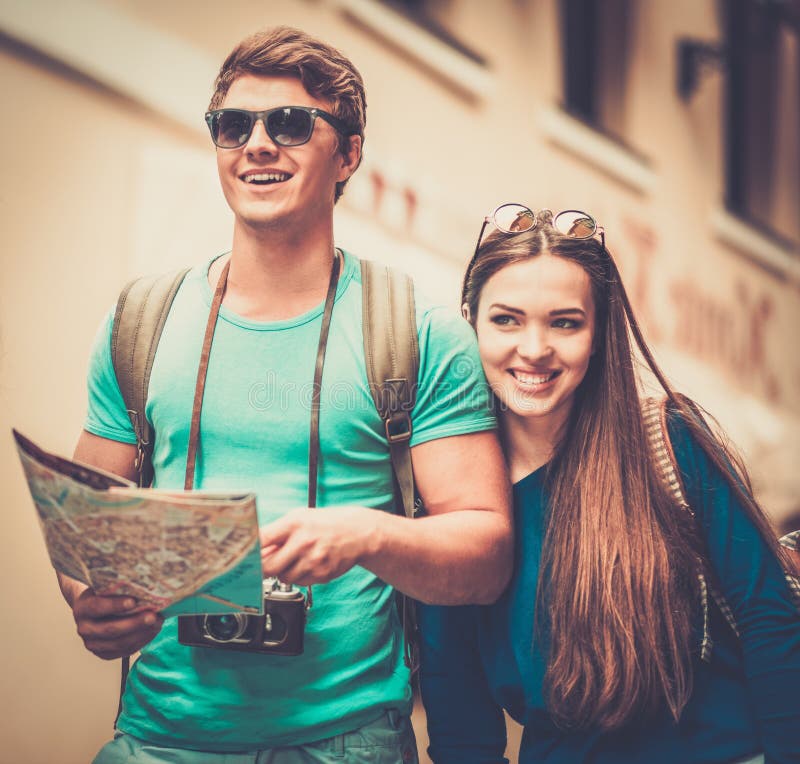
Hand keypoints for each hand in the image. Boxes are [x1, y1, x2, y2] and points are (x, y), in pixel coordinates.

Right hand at [72, 588, 162, 659]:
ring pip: (119, 643)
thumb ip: (118, 586)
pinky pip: (125, 651)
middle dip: (135, 623)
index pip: (97, 607)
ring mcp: (92, 643)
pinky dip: (141, 641)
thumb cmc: (103, 593)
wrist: (91, 606)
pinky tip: (152, 631)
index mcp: (83, 608)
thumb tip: (144, 583)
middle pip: (110, 629)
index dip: (114, 605)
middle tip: (153, 616)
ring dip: (142, 634)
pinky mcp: (103, 653)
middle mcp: (85, 628)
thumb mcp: (105, 586)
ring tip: (157, 623)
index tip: (133, 601)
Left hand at [259, 506, 375, 585]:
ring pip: (284, 578)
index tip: (243, 556)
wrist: (358, 533)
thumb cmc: (326, 523)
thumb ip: (278, 532)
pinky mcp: (321, 575)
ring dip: (284, 571)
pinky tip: (309, 563)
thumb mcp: (301, 517)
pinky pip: (300, 582)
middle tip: (268, 562)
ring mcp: (313, 560)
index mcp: (294, 524)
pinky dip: (300, 576)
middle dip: (264, 567)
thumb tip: (256, 549)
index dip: (249, 550)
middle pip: (268, 567)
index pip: (262, 539)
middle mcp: (303, 542)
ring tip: (295, 558)